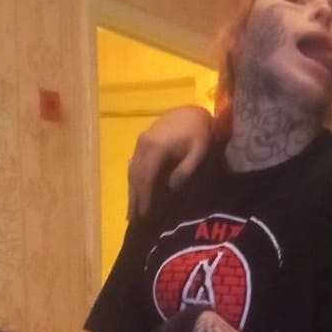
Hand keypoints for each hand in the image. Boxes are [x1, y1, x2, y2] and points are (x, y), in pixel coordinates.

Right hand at [127, 105, 213, 219]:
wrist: (193, 110)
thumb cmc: (200, 131)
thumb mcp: (199, 151)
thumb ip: (184, 170)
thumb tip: (170, 190)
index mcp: (156, 147)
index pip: (147, 178)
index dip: (145, 198)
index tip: (145, 216)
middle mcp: (143, 145)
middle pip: (135, 177)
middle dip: (135, 199)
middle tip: (134, 221)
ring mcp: (141, 142)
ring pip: (132, 171)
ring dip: (132, 192)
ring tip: (131, 212)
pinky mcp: (143, 142)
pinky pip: (134, 164)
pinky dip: (133, 180)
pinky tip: (134, 192)